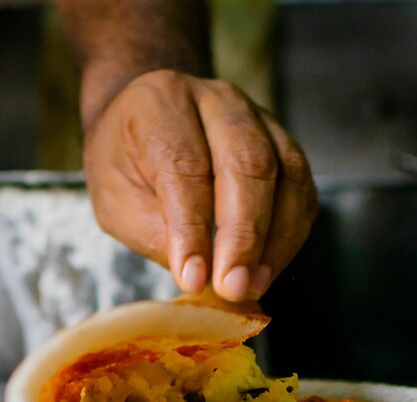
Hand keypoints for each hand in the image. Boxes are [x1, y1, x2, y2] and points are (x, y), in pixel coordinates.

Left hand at [82, 70, 317, 301]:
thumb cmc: (125, 161)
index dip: (192, 228)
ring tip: (252, 284)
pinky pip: (302, 188)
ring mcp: (259, 116)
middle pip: (247, 162)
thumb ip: (152, 231)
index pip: (185, 164)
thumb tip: (199, 275)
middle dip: (243, 235)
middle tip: (233, 287)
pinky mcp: (284, 143)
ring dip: (275, 238)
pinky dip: (290, 234)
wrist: (146, 120)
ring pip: (286, 173)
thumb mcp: (114, 197)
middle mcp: (217, 99)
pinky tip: (267, 267)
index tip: (193, 279)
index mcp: (162, 103)